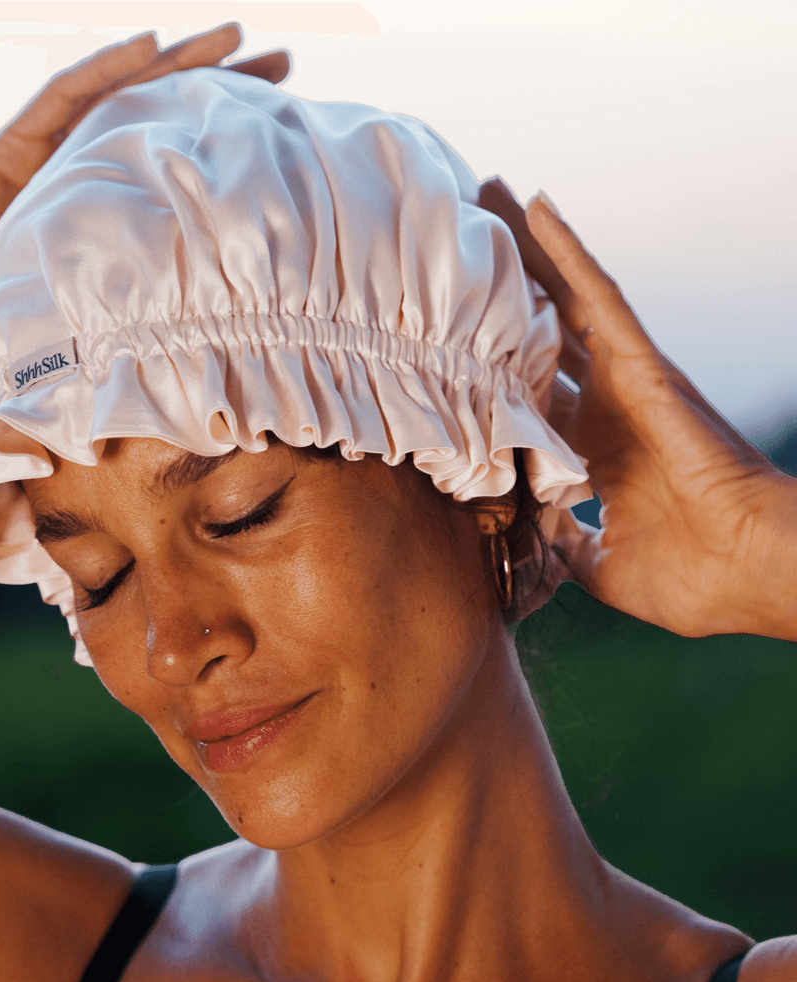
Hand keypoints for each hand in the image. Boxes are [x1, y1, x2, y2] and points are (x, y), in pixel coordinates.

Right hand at [0, 25, 288, 470]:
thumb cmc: (12, 338)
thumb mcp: (102, 322)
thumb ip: (149, 312)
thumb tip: (229, 348)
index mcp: (109, 208)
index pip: (179, 161)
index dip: (229, 142)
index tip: (288, 129)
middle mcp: (83, 171)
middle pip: (162, 114)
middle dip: (222, 87)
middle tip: (286, 63)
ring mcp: (45, 155)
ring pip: (120, 93)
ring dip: (176, 61)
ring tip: (235, 36)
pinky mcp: (6, 152)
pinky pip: (60, 100)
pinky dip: (103, 70)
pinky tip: (148, 45)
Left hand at [478, 178, 796, 640]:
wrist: (752, 572)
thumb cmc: (693, 576)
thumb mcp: (600, 566)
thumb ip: (560, 544)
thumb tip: (530, 535)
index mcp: (589, 451)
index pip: (528, 396)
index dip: (488, 369)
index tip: (441, 346)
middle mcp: (602, 404)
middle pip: (539, 331)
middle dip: (500, 290)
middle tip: (453, 244)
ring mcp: (622, 378)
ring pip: (563, 296)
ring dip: (525, 250)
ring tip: (483, 195)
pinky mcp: (642, 363)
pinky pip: (600, 296)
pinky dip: (569, 251)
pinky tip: (536, 207)